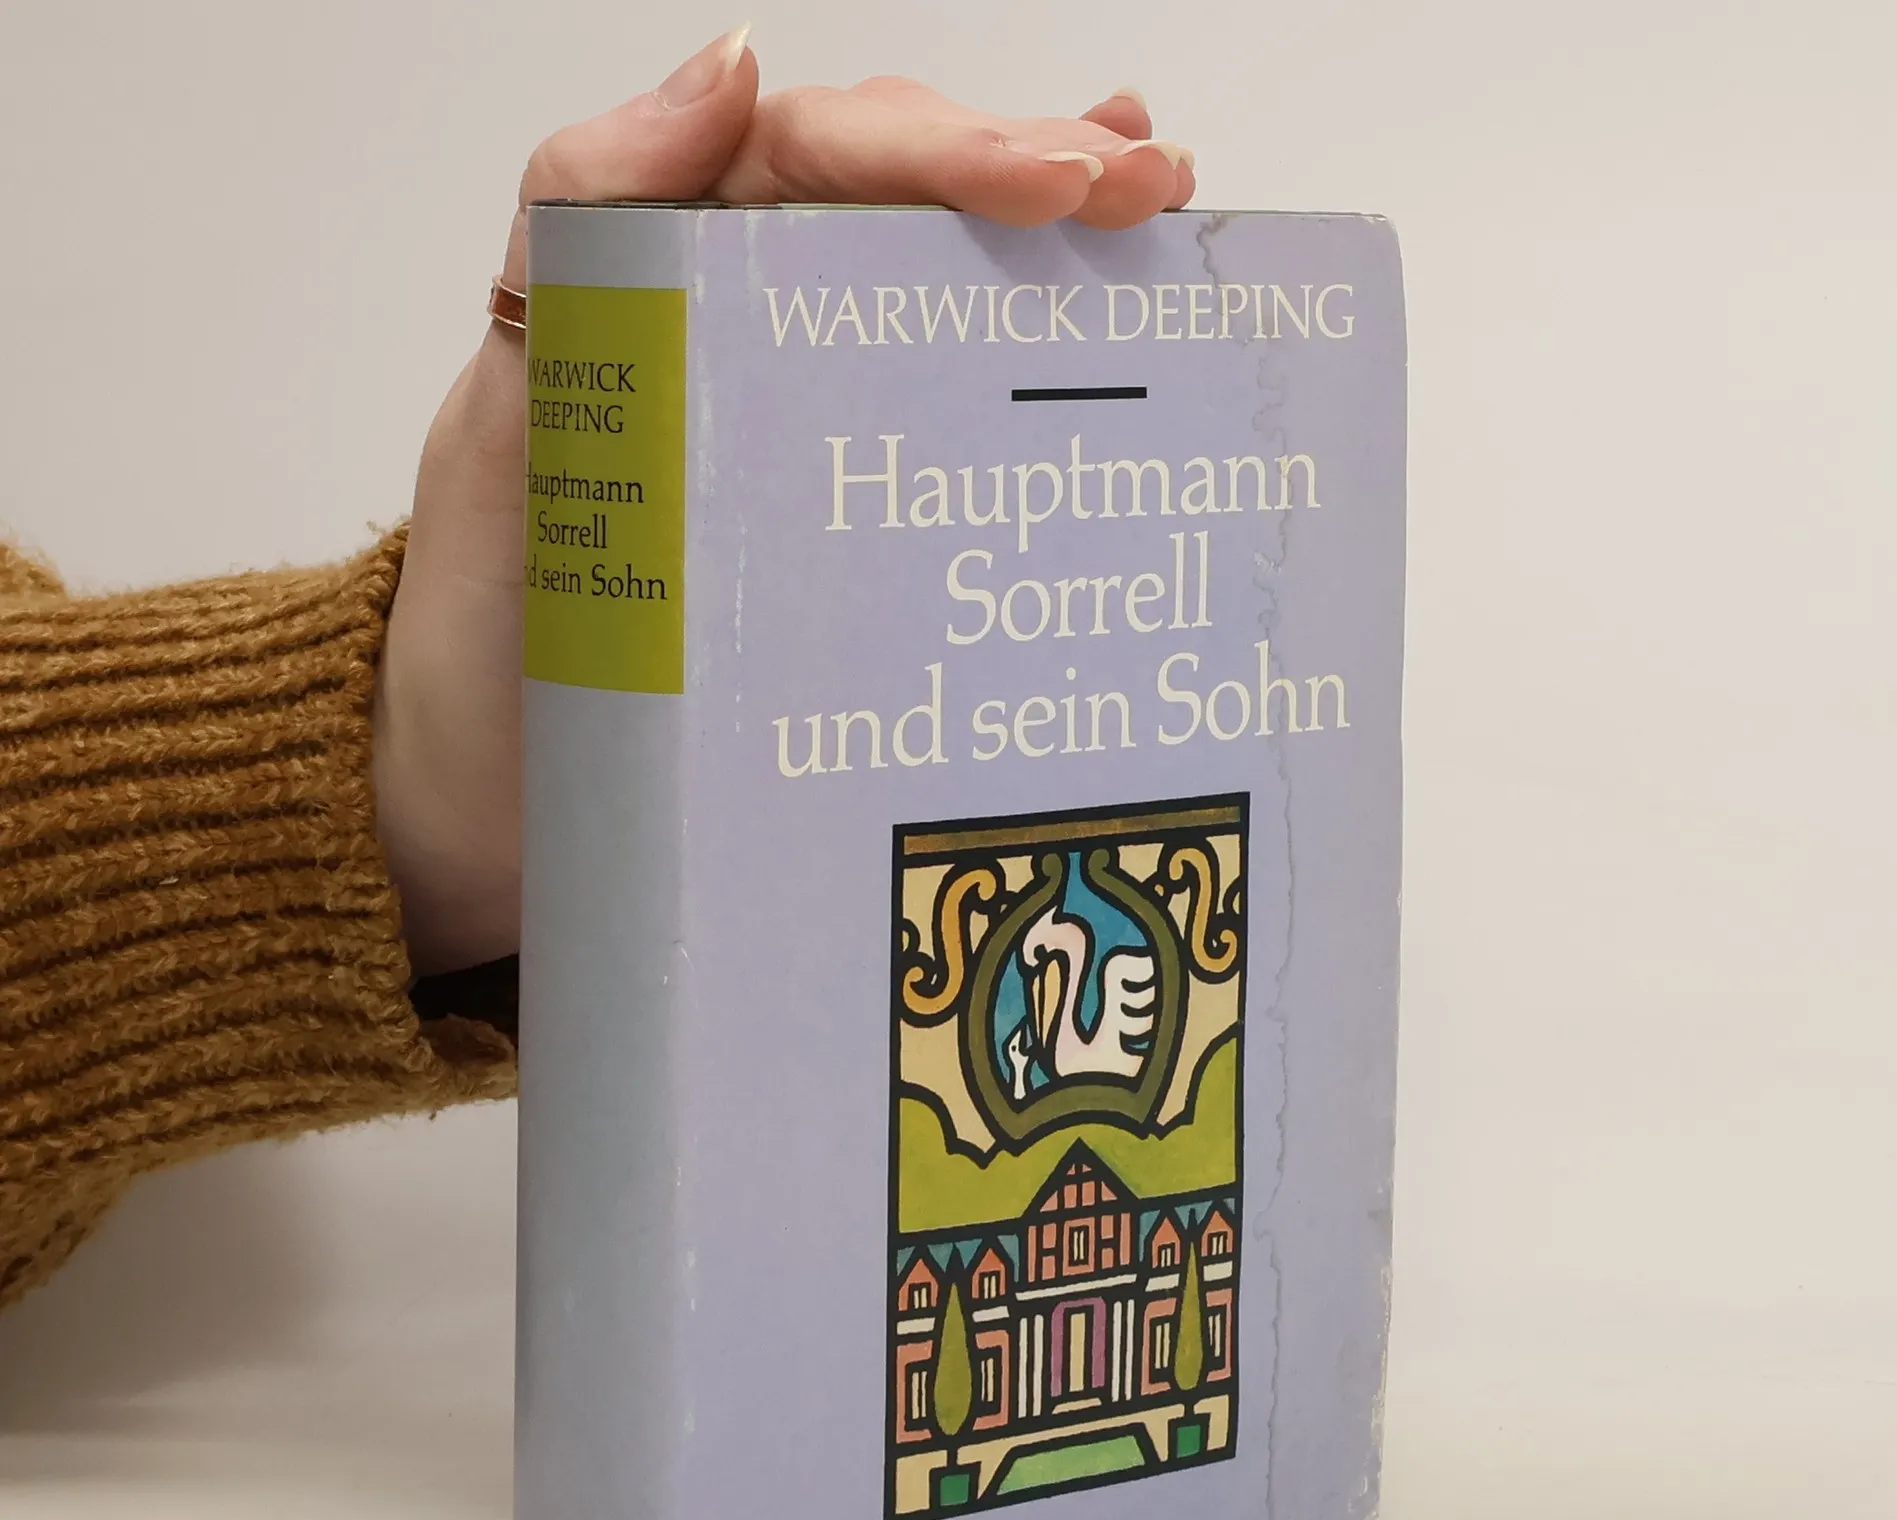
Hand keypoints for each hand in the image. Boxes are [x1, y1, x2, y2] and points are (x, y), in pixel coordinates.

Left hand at [374, 27, 1194, 977]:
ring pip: (939, 301)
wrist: (495, 820)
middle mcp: (742, 341)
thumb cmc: (489, 646)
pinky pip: (947, 431)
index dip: (942, 152)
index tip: (1059, 181)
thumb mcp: (512, 432)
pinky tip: (1108, 315)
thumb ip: (581, 241)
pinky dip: (1032, 371)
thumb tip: (728, 68)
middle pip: (899, 212)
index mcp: (661, 290)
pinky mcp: (847, 538)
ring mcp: (805, 437)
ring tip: (1158, 214)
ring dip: (1055, 246)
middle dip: (1030, 176)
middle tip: (1146, 192)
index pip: (812, 164)